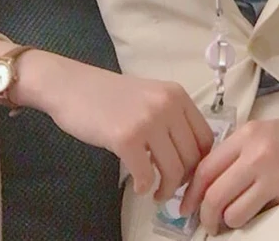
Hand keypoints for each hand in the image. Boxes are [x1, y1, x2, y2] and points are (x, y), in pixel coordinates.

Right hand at [18, 52, 213, 198]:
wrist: (72, 86)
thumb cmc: (110, 96)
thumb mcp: (151, 98)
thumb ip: (171, 119)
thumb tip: (190, 158)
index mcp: (177, 94)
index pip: (206, 137)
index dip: (201, 163)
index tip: (189, 177)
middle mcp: (167, 104)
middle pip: (193, 156)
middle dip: (184, 181)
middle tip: (170, 190)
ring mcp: (147, 120)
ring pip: (174, 169)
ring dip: (166, 190)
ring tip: (156, 193)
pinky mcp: (126, 137)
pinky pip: (146, 175)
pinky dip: (145, 187)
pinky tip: (139, 186)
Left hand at [180, 101, 278, 233]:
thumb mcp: (266, 130)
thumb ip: (240, 150)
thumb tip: (212, 180)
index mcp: (247, 133)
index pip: (205, 168)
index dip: (191, 193)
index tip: (187, 206)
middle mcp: (256, 152)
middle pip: (213, 193)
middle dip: (204, 215)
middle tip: (205, 223)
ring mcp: (274, 173)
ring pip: (232, 211)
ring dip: (227, 222)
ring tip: (230, 222)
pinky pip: (257, 216)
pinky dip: (249, 222)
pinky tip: (253, 217)